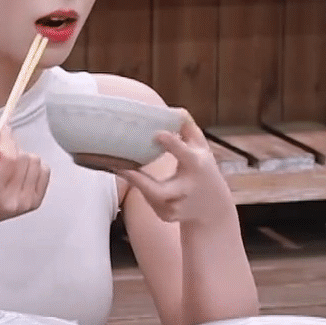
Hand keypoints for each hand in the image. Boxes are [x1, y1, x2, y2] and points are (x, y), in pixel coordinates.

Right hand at [0, 126, 49, 229]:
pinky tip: (17, 173)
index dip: (7, 140)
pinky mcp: (36, 201)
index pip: (9, 158)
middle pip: (23, 158)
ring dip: (21, 157)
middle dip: (11, 150)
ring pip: (35, 161)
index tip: (2, 132)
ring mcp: (26, 202)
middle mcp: (12, 200)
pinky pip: (44, 170)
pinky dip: (32, 166)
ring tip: (6, 167)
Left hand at [117, 112, 232, 226]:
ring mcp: (175, 206)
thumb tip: (173, 110)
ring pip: (149, 196)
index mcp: (196, 166)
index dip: (172, 144)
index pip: (185, 154)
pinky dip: (139, 187)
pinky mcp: (166, 215)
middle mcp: (186, 189)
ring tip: (112, 164)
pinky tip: (130, 176)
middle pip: (160, 192)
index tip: (157, 134)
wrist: (214, 209)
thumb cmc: (203, 170)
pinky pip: (147, 200)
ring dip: (133, 180)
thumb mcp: (201, 147)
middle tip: (118, 166)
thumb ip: (188, 128)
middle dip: (139, 181)